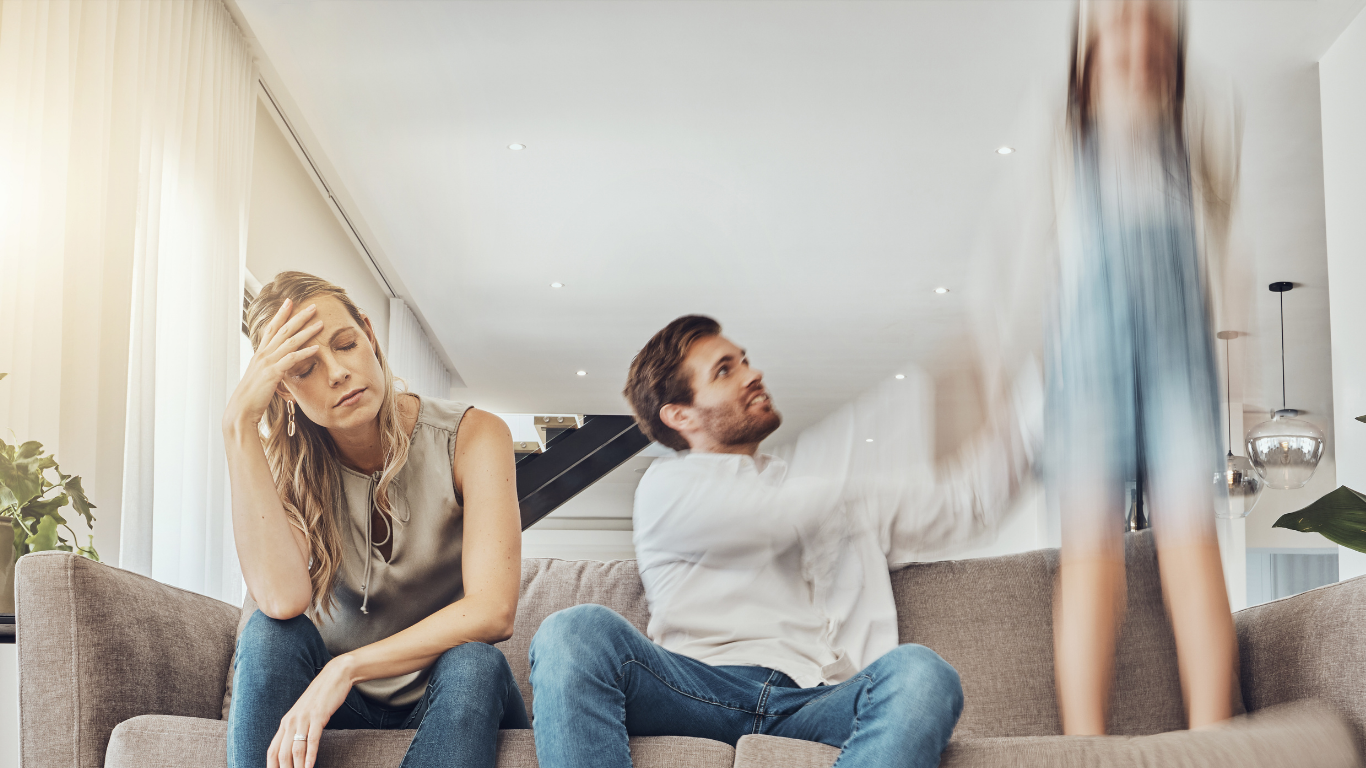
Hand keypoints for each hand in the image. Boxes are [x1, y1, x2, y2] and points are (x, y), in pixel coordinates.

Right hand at [225, 298, 323, 433]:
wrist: (241, 410)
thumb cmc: (252, 397)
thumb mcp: (261, 377)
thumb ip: (270, 368)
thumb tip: (279, 366)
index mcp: (260, 354)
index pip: (271, 328)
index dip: (280, 314)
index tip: (289, 302)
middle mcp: (263, 354)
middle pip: (283, 330)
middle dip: (298, 317)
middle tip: (312, 306)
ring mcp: (267, 362)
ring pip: (290, 341)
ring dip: (307, 331)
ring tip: (321, 323)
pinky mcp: (272, 373)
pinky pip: (291, 359)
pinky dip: (305, 352)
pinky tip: (317, 348)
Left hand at [268, 657, 354, 767]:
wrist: (335, 676)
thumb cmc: (321, 697)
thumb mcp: (305, 714)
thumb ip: (298, 729)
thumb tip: (295, 748)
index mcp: (286, 723)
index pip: (272, 751)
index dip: (271, 767)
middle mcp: (291, 721)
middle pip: (282, 753)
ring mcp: (304, 718)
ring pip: (296, 749)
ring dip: (297, 767)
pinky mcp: (318, 716)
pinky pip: (312, 739)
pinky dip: (310, 755)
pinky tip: (310, 765)